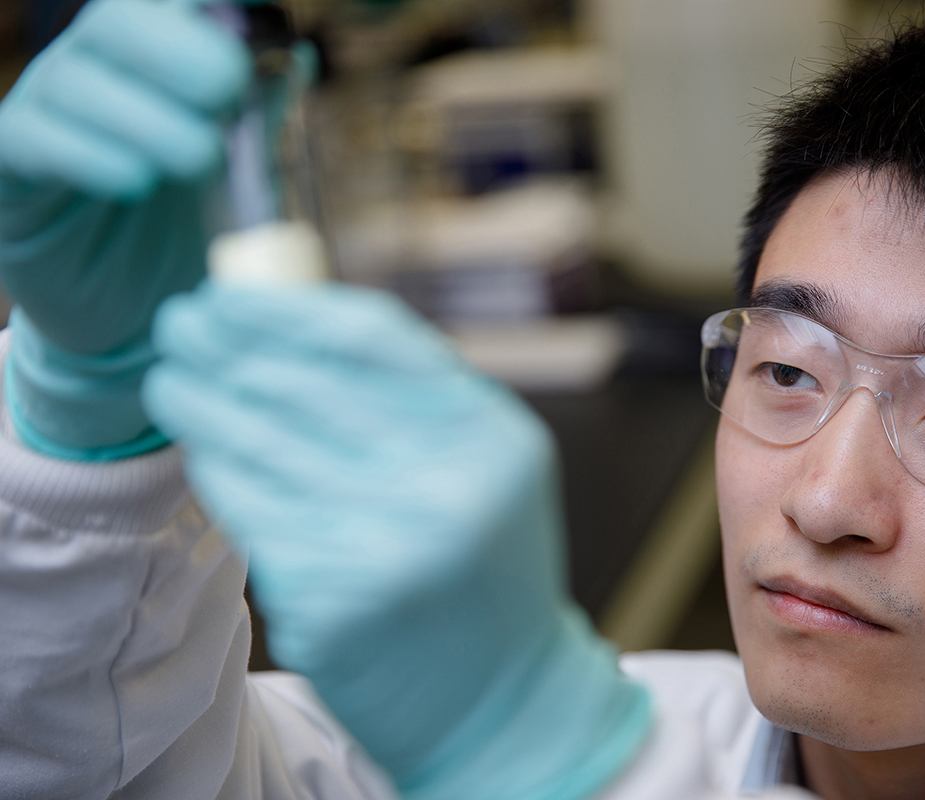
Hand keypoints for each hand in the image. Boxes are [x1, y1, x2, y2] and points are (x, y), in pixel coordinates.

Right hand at [0, 0, 251, 455]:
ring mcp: (48, 112)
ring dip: (144, 114)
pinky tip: (135, 181)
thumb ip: (259, 120)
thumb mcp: (239, 176)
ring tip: (197, 159)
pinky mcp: (12, 164)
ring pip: (74, 79)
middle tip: (226, 90)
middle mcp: (96, 70)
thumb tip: (295, 57)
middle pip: (118, 20)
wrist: (130, 316)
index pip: (178, 5)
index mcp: (157, 58)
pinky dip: (88, 156)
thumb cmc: (189, 232)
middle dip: (180, 49)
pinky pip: (34, 140)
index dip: (220, 4)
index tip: (262, 23)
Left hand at [144, 283, 649, 799]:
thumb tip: (303, 331)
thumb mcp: (488, 469)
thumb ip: (418, 402)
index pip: (373, 337)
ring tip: (170, 381)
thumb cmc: (489, 574)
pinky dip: (220, 476)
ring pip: (265, 447)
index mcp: (493, 435)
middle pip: (307, 385)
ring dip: (204, 406)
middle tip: (180, 325)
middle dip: (228, 348)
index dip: (289, 309)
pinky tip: (203, 453)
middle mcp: (445, 485)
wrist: (506, 700)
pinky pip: (253, 517)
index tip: (233, 294)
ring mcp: (387, 548)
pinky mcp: (333, 602)